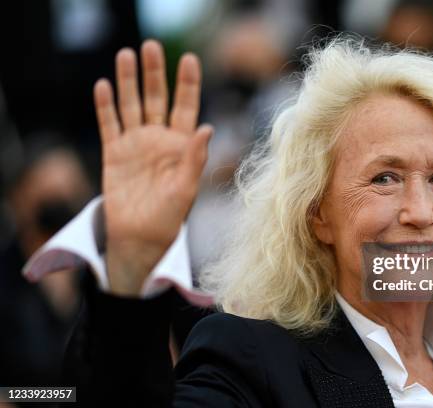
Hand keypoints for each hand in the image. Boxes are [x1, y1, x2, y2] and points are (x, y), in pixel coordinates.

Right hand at [94, 40, 212, 295]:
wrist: (140, 238)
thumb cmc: (170, 218)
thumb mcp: (186, 188)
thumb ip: (195, 158)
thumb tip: (208, 127)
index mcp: (181, 145)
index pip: (186, 106)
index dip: (188, 83)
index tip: (189, 59)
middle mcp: (159, 139)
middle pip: (156, 99)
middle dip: (154, 73)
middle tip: (151, 46)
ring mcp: (136, 145)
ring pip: (131, 105)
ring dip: (128, 81)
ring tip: (126, 54)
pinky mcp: (115, 154)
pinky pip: (109, 124)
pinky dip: (106, 106)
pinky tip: (104, 85)